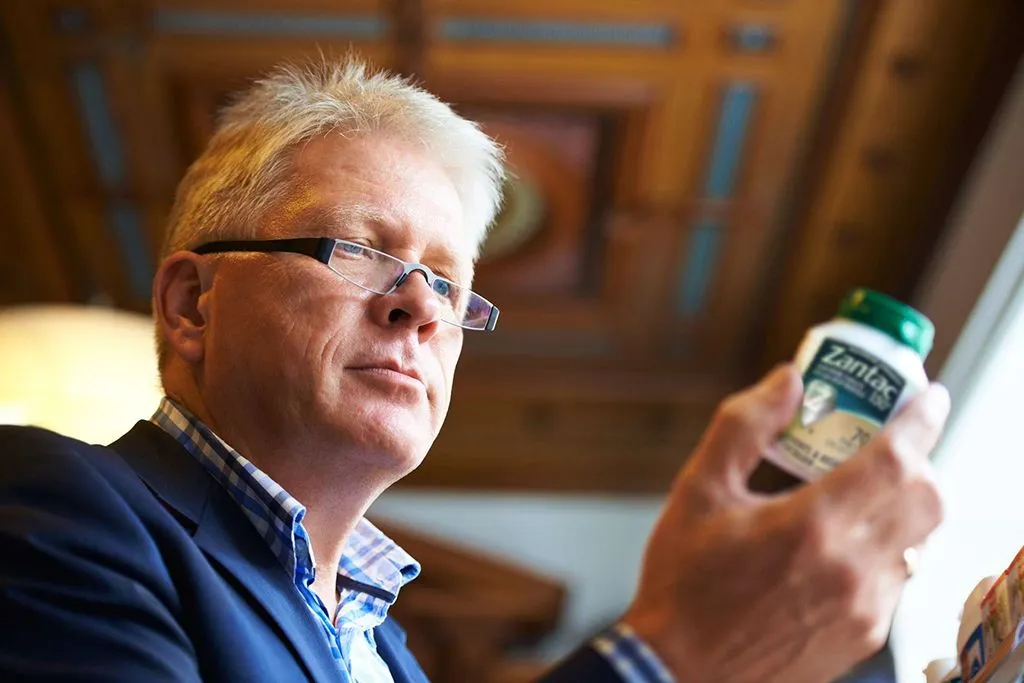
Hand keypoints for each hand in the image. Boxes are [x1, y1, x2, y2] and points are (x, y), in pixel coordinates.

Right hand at [622, 365, 949, 682]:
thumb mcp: (699, 490)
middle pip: (926, 499)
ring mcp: (863, 608)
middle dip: (919, 459)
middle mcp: (850, 569)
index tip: (927, 395)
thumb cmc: (684, 582)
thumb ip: (744, 426)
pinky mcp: (863, 635)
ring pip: (920, 540)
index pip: (895, 460)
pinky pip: (899, 577)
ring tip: (863, 491)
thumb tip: (787, 381)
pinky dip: (887, 546)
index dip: (921, 420)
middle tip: (889, 441)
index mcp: (810, 525)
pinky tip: (843, 541)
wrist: (681, 669)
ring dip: (905, 504)